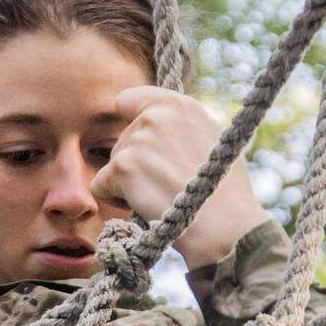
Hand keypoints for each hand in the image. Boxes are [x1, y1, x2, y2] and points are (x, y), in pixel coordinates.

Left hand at [91, 87, 268, 269]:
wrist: (225, 225)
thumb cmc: (224, 192)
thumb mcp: (211, 140)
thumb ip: (179, 127)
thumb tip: (156, 122)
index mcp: (180, 106)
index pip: (129, 100)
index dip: (128, 123)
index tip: (138, 146)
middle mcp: (156, 115)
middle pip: (121, 140)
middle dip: (135, 163)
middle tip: (165, 184)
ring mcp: (138, 140)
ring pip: (112, 164)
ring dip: (127, 184)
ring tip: (160, 196)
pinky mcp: (123, 167)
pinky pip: (100, 185)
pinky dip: (115, 200)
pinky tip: (144, 206)